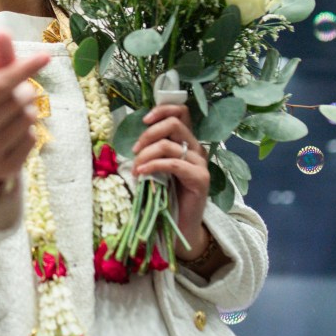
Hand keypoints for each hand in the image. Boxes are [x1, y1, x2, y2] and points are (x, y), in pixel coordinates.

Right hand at [0, 32, 50, 191]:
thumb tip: (3, 31)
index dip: (22, 69)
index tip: (45, 57)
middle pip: (16, 101)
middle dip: (25, 94)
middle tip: (20, 98)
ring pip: (27, 119)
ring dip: (29, 113)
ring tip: (15, 117)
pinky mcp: (1, 168)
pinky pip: (31, 139)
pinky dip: (29, 133)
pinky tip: (15, 136)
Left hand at [132, 104, 210, 257]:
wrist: (177, 225)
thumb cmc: (163, 195)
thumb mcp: (154, 167)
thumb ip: (151, 150)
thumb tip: (134, 141)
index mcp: (185, 142)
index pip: (181, 112)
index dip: (163, 110)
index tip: (144, 120)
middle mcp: (195, 149)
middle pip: (174, 123)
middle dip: (148, 134)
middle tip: (134, 151)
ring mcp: (200, 163)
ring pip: (170, 144)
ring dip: (146, 154)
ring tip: (136, 169)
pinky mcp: (201, 178)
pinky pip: (173, 164)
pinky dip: (153, 166)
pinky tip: (142, 174)